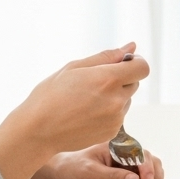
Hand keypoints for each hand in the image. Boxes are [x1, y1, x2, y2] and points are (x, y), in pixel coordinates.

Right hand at [0, 43, 151, 178]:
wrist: (37, 131)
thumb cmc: (50, 96)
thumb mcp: (74, 68)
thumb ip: (107, 57)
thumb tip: (131, 46)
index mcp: (108, 79)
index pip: (142, 67)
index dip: (135, 63)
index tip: (124, 63)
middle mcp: (116, 100)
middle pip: (134, 83)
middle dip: (121, 79)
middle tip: (95, 82)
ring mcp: (116, 118)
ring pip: (126, 100)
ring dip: (114, 96)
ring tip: (86, 100)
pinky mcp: (112, 131)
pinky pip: (118, 116)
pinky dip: (108, 112)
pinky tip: (86, 113)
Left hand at [25, 142, 165, 178]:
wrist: (59, 172)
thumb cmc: (71, 169)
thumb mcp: (89, 173)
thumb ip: (112, 176)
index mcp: (116, 146)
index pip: (140, 153)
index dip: (147, 167)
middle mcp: (124, 151)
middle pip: (150, 159)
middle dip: (154, 173)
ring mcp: (125, 161)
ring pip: (149, 167)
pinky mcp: (125, 172)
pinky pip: (141, 176)